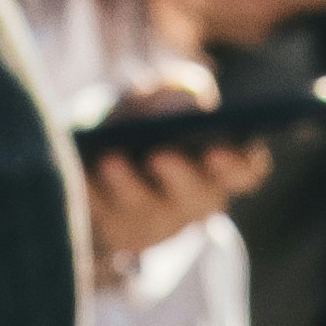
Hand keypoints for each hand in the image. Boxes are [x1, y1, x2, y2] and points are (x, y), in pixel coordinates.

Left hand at [83, 60, 272, 264]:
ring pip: (148, 210)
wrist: (97, 149)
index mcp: (221, 163)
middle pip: (199, 197)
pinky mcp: (121, 234)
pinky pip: (105, 219)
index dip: (237, 164)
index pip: (246, 170)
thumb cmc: (142, 117)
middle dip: (180, 177)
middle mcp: (197, 199)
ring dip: (128, 185)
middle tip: (159, 154)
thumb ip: (174, 91)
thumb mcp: (157, 94)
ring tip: (108, 159)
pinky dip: (90, 192)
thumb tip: (184, 105)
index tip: (216, 149)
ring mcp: (159, 222)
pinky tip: (79, 172)